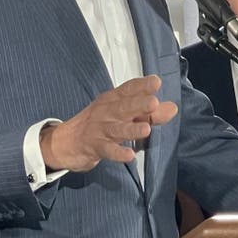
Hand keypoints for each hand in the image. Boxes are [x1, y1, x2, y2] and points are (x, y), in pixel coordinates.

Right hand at [40, 75, 178, 171]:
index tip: (156, 82)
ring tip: (146, 129)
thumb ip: (149, 113)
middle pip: (123, 107)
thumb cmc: (100, 125)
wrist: (65, 142)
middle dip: (138, 104)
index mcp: (113, 100)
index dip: (141, 86)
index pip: (128, 90)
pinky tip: (129, 156)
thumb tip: (173, 108)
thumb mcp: (122, 115)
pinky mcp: (95, 147)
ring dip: (131, 129)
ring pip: (117, 129)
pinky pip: (108, 150)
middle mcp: (106, 112)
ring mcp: (100, 130)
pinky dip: (118, 153)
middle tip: (154, 102)